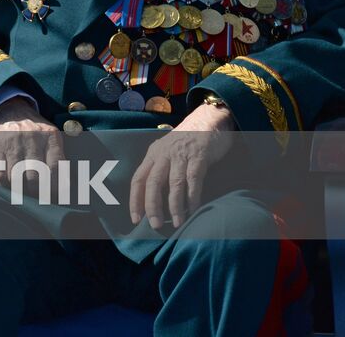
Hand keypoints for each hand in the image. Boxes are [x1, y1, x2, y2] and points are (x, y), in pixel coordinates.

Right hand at [0, 98, 62, 190]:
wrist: (8, 109)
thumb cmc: (34, 130)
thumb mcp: (50, 136)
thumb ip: (58, 158)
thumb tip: (64, 189)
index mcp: (50, 136)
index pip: (56, 169)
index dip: (55, 187)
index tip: (53, 196)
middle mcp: (32, 137)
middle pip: (35, 177)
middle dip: (37, 192)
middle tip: (37, 195)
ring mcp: (12, 141)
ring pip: (17, 178)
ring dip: (20, 189)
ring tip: (24, 190)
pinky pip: (1, 174)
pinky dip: (6, 184)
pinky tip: (11, 183)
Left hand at [129, 101, 234, 229]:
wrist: (209, 118)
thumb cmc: (187, 140)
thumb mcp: (168, 152)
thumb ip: (161, 169)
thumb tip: (155, 198)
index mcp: (153, 154)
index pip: (138, 179)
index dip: (135, 200)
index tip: (136, 219)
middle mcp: (163, 154)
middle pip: (153, 182)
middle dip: (152, 205)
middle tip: (155, 225)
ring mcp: (181, 154)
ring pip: (173, 183)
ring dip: (174, 205)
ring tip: (177, 222)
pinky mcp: (199, 155)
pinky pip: (194, 179)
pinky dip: (193, 196)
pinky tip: (193, 209)